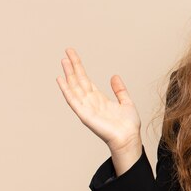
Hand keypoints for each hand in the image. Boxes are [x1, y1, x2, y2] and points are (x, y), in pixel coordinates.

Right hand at [56, 48, 141, 173]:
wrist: (129, 138)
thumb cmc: (128, 125)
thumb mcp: (126, 102)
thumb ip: (119, 89)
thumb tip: (114, 76)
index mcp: (99, 99)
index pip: (86, 80)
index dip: (79, 67)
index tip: (73, 55)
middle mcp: (90, 102)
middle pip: (78, 81)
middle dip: (73, 66)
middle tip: (67, 52)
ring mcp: (86, 108)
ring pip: (74, 87)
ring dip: (68, 74)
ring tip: (64, 61)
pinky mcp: (85, 115)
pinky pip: (73, 100)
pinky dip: (66, 90)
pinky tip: (61, 80)